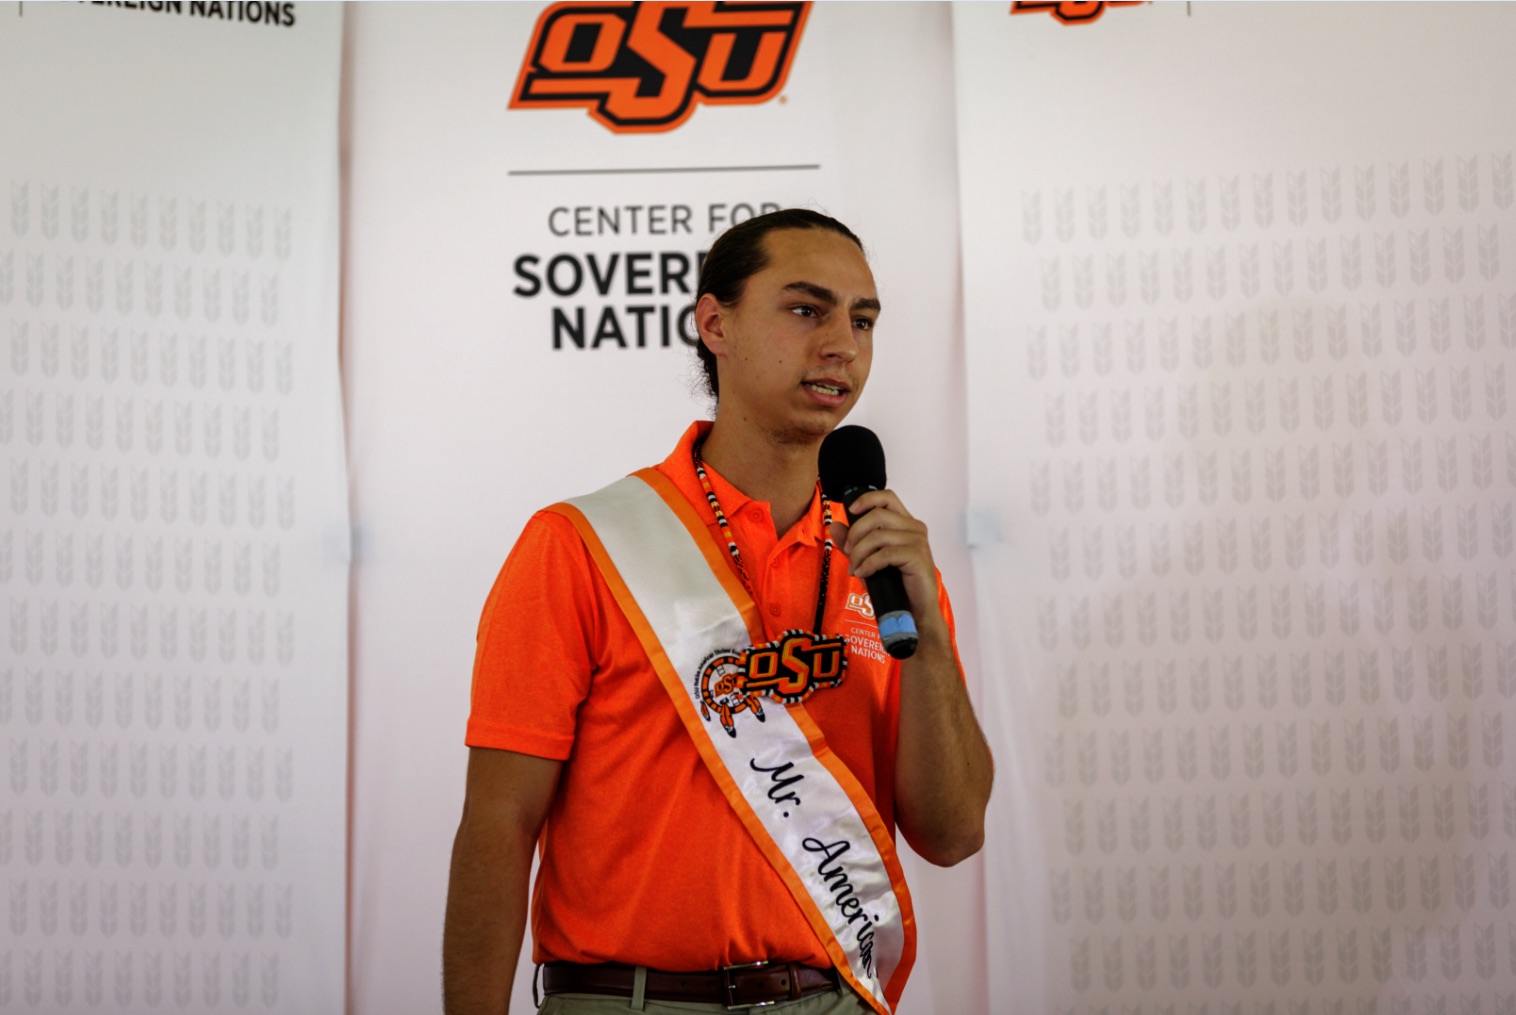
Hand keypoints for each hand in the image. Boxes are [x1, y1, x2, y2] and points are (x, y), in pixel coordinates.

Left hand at [829, 489, 943, 635]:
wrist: (915, 610)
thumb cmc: (895, 585)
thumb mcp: (869, 560)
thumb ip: (853, 543)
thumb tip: (835, 525)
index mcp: (906, 524)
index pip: (888, 497)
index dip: (867, 499)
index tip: (850, 511)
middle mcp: (915, 528)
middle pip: (878, 514)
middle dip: (855, 533)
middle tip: (848, 552)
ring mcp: (918, 541)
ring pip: (878, 535)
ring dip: (859, 553)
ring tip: (855, 568)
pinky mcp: (917, 557)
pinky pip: (884, 554)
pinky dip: (868, 564)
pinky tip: (863, 574)